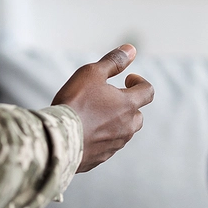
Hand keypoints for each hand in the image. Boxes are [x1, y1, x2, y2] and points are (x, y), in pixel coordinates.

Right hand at [52, 44, 153, 172]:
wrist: (59, 139)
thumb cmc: (75, 102)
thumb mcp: (92, 73)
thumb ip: (113, 61)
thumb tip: (131, 49)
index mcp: (128, 105)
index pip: (148, 92)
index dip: (140, 82)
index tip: (128, 80)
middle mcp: (126, 127)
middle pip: (138, 115)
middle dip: (128, 105)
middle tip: (110, 98)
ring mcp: (115, 144)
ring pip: (124, 132)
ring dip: (115, 122)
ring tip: (95, 115)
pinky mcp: (101, 158)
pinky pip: (108, 146)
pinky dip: (102, 137)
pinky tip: (85, 132)